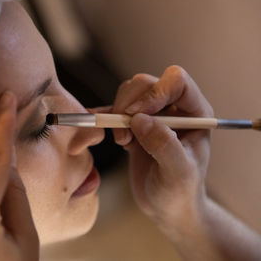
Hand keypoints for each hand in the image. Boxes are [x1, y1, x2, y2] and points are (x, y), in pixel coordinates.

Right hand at [112, 65, 213, 229]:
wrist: (168, 207)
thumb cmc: (180, 192)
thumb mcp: (178, 174)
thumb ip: (164, 145)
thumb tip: (140, 120)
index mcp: (195, 113)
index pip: (176, 82)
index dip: (155, 92)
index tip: (137, 115)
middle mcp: (173, 109)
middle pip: (145, 84)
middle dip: (128, 106)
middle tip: (125, 137)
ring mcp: (152, 116)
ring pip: (128, 94)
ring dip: (117, 115)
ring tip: (123, 143)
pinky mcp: (134, 126)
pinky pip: (114, 111)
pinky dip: (102, 118)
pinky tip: (95, 128)